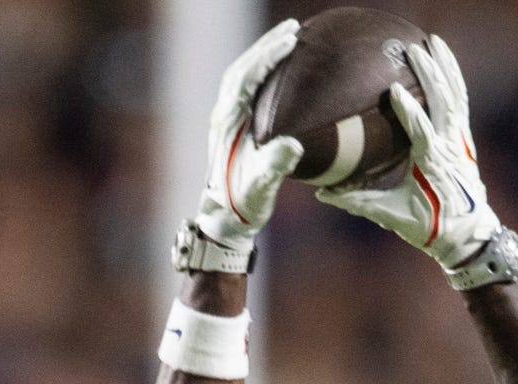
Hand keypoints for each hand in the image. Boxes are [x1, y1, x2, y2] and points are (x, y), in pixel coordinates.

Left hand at [185, 19, 305, 259]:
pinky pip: (248, 89)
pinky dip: (263, 72)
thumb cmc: (241, 205)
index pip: (246, 78)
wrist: (223, 220)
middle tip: (295, 28)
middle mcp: (223, 116)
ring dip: (264, 54)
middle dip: (267, 45)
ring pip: (243, 75)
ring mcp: (227, 119)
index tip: (292, 41)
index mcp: (227, 123)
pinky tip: (283, 68)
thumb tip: (291, 146)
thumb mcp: (260, 188)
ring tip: (291, 38)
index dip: (268, 57)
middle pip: (243, 68)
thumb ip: (274, 166)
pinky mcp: (234, 126)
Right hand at [316, 36, 503, 275]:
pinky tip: (444, 60)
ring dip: (444, 67)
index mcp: (432, 164)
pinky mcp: (464, 137)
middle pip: (443, 102)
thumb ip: (357, 202)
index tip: (395, 89)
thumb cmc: (429, 228)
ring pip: (455, 96)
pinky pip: (460, 101)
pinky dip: (454, 78)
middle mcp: (450, 147)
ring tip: (432, 42)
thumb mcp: (391, 216)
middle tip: (412, 50)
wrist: (468, 235)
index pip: (422, 131)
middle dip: (429, 74)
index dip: (409, 110)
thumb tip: (322, 192)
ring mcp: (461, 140)